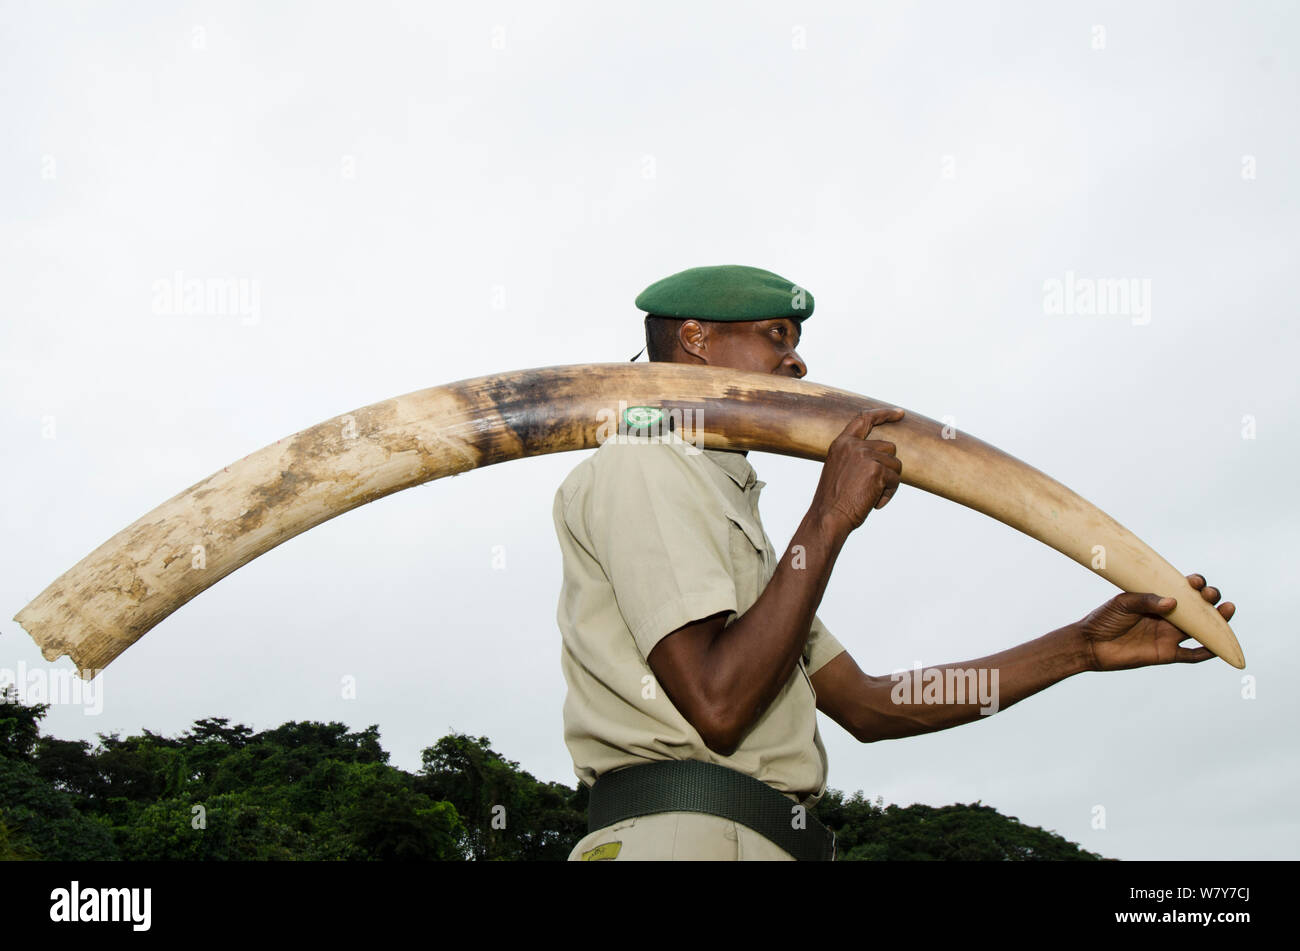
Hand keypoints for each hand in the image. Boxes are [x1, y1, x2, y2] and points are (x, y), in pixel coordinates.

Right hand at [811, 407, 904, 532]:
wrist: (828, 518)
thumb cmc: (834, 501)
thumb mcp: (840, 470)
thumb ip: (856, 457)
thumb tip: (886, 456)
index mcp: (842, 444)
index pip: (864, 419)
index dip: (884, 414)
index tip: (899, 413)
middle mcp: (853, 446)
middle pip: (889, 448)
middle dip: (887, 467)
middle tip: (872, 487)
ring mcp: (865, 456)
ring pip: (895, 465)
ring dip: (888, 483)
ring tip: (870, 496)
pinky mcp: (877, 470)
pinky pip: (895, 480)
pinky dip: (888, 495)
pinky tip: (873, 503)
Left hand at [1076, 573, 1235, 671]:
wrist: (1090, 643)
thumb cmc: (1104, 618)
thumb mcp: (1123, 603)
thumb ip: (1146, 601)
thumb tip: (1172, 603)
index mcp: (1158, 600)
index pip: (1184, 590)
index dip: (1194, 585)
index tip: (1194, 582)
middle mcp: (1168, 617)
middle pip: (1198, 608)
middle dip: (1210, 599)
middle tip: (1211, 595)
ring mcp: (1169, 635)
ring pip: (1201, 629)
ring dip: (1217, 621)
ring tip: (1229, 609)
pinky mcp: (1166, 653)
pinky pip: (1192, 655)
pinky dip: (1208, 651)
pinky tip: (1219, 645)